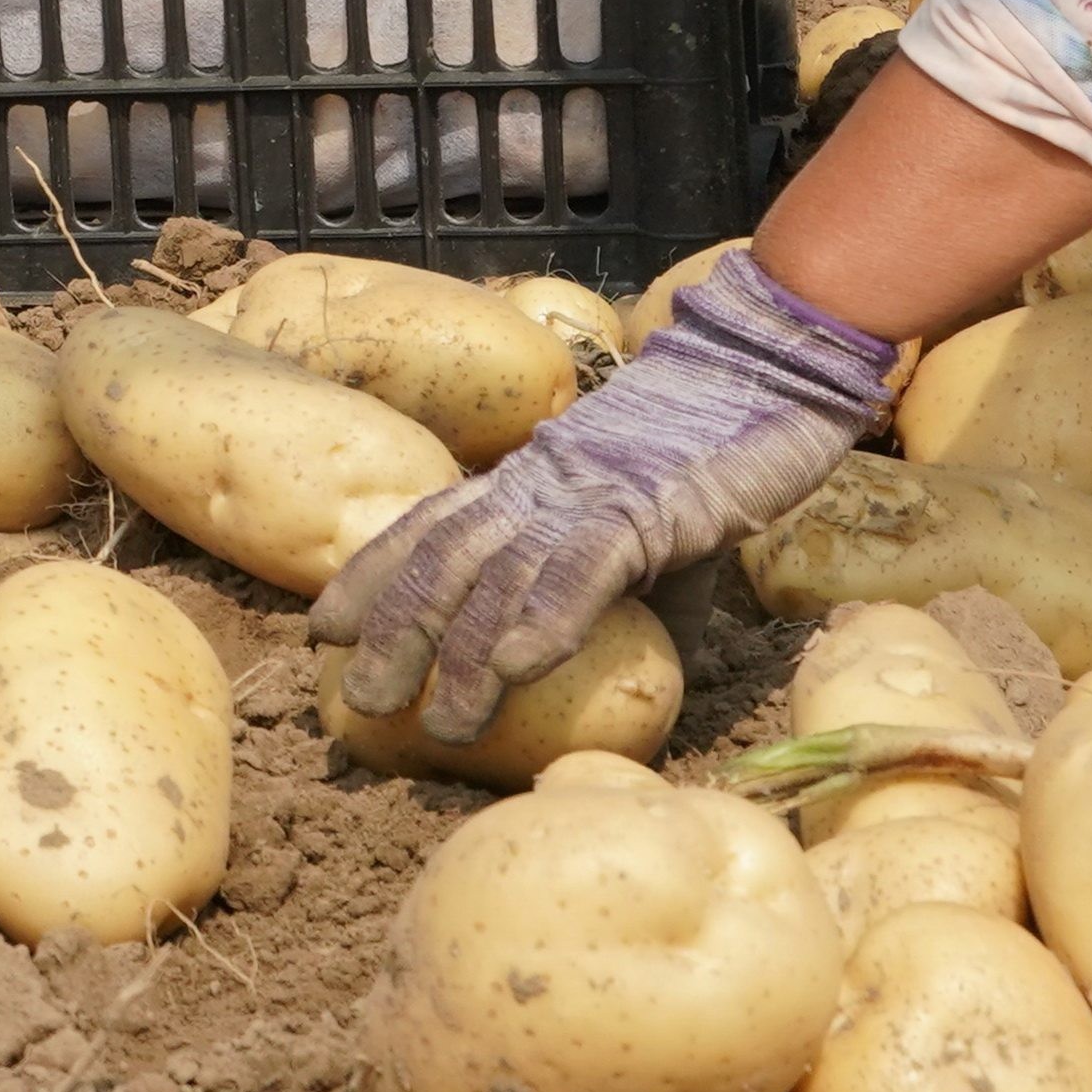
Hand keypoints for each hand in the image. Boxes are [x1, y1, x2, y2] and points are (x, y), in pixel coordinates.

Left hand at [313, 253, 897, 740]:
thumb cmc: (715, 453)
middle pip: (442, 556)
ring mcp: (588, 492)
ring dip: (461, 650)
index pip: (430, 526)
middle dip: (393, 630)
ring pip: (499, 569)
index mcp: (533, 482)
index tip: (320, 631)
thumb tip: (646, 692)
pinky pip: (583, 567)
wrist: (771, 368)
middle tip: (359, 705)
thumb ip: (642, 604)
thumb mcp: (664, 542)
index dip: (370, 576)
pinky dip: (545, 617)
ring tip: (441, 723)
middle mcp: (540, 483)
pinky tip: (515, 666)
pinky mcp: (648, 506)